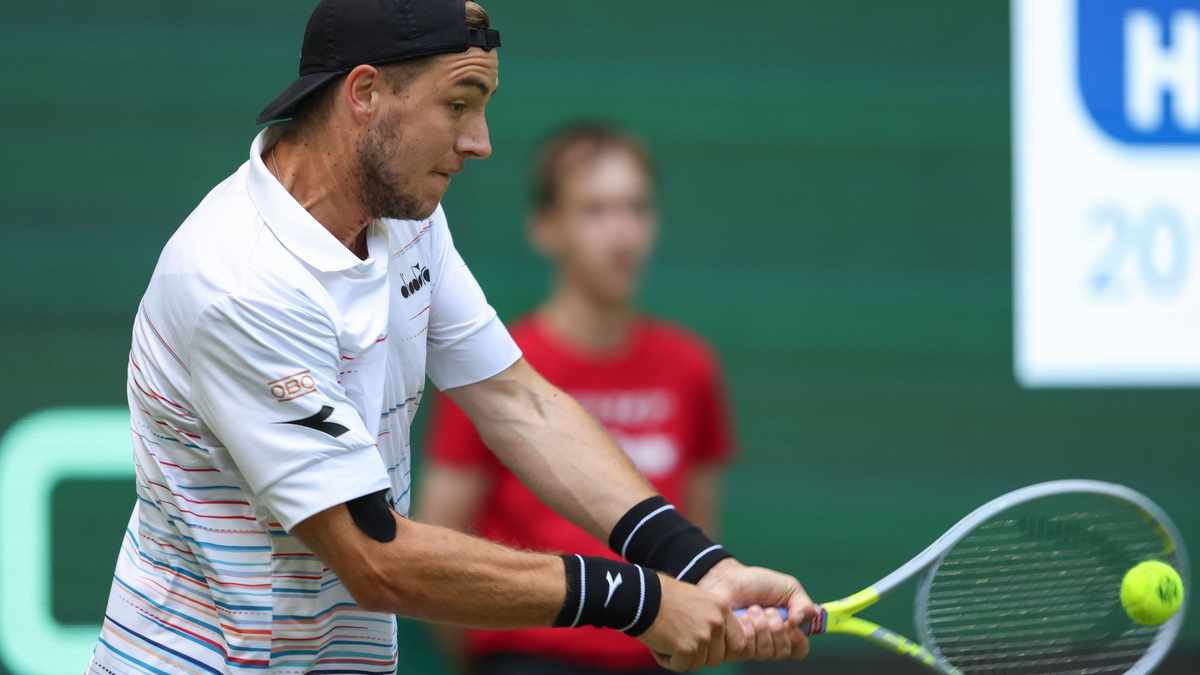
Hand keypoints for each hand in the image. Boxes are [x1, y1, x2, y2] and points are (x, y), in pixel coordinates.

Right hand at [637, 574, 746, 671]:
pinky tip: (657, 644)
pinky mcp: (686, 649)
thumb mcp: (697, 600)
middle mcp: (717, 622)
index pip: (738, 641)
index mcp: (722, 608)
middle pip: (717, 657)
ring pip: (698, 664)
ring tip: (665, 639)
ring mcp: (703, 636)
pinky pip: (680, 666)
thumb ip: (711, 618)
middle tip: (679, 643)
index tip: (705, 646)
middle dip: (699, 655)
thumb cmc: (663, 596)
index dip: (721, 648)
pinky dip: (666, 660)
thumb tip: (718, 643)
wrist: (640, 596)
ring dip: (681, 657)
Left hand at [697, 558, 815, 660]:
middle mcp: (770, 641)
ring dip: (761, 627)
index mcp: (786, 629)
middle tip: (768, 610)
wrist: (727, 579)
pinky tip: (741, 617)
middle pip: (783, 652)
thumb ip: (803, 603)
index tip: (791, 623)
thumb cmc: (756, 583)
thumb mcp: (787, 587)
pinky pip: (747, 651)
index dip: (798, 640)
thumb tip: (802, 621)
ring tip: (752, 610)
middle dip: (778, 628)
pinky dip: (747, 630)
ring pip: (766, 652)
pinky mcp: (735, 647)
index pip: (800, 649)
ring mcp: (752, 646)